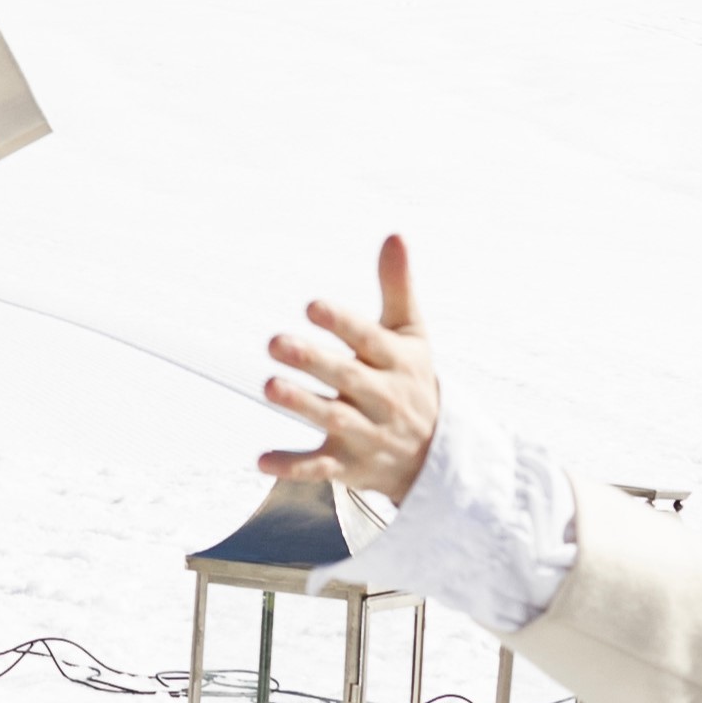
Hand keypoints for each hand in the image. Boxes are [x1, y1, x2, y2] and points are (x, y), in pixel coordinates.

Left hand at [258, 234, 441, 503]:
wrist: (441, 457)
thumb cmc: (414, 379)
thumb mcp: (412, 334)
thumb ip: (398, 286)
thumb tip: (394, 234)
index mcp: (397, 361)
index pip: (369, 340)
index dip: (342, 324)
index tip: (312, 306)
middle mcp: (383, 398)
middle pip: (347, 378)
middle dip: (313, 361)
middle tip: (275, 342)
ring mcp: (366, 433)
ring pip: (332, 420)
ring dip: (302, 404)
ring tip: (269, 387)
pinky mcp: (348, 465)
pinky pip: (320, 469)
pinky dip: (292, 466)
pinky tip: (261, 460)